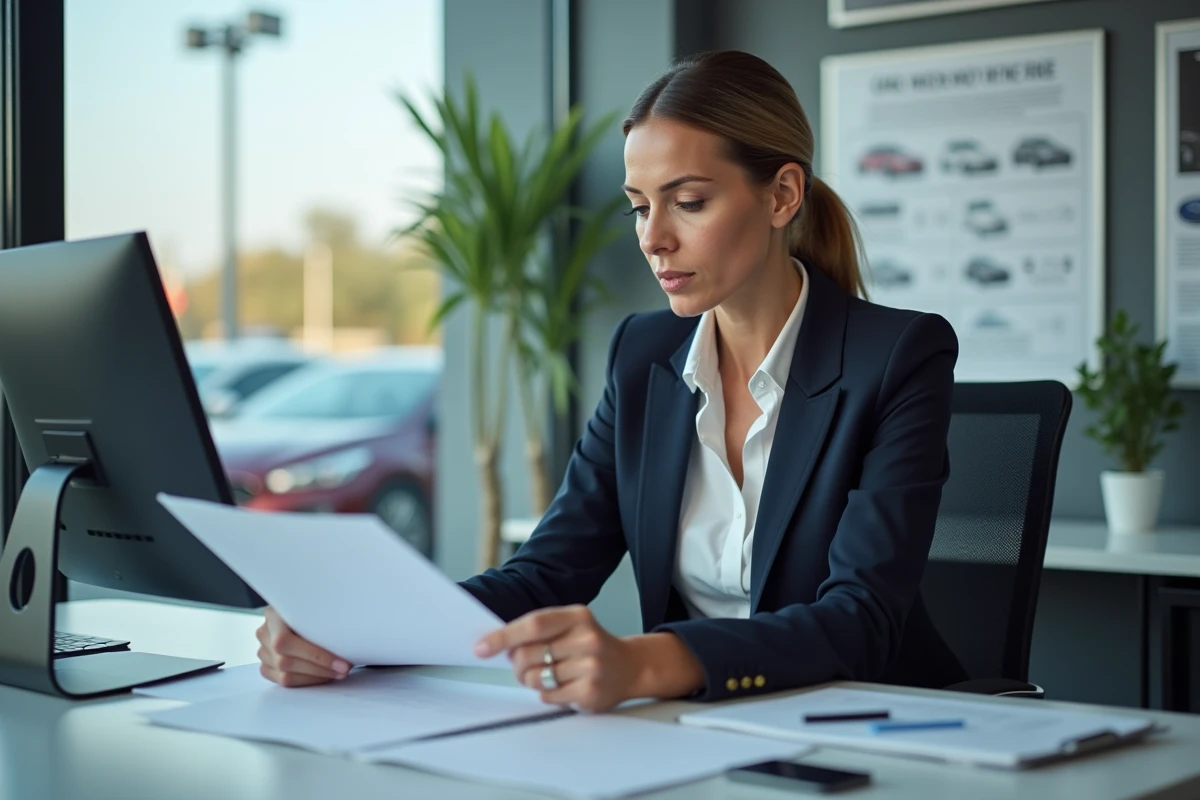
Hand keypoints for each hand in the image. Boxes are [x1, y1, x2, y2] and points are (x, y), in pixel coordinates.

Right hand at [256, 606, 351, 686]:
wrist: (299, 610)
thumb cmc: (313, 608)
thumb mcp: (317, 605)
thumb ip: (325, 618)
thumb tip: (350, 636)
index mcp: (273, 614)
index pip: (286, 642)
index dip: (316, 655)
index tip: (342, 662)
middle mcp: (264, 633)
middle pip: (286, 661)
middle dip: (321, 668)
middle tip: (345, 669)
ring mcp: (263, 651)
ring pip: (286, 675)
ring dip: (317, 676)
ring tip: (338, 672)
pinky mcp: (266, 666)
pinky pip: (284, 681)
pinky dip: (307, 681)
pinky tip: (324, 675)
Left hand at [474, 605, 639, 711]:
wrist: (630, 667)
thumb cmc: (590, 645)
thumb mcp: (571, 626)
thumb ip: (538, 630)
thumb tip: (495, 642)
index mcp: (578, 616)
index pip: (533, 624)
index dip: (503, 636)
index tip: (481, 647)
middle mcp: (587, 638)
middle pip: (528, 654)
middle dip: (516, 664)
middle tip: (521, 666)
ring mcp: (591, 666)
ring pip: (535, 678)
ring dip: (531, 680)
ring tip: (546, 676)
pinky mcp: (590, 692)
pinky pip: (548, 696)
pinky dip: (547, 694)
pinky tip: (563, 686)